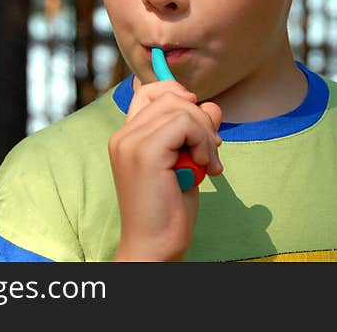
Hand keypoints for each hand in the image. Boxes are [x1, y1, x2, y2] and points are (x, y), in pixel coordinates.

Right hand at [109, 79, 222, 260]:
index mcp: (127, 137)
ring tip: (210, 163)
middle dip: (201, 118)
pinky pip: (184, 123)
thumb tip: (211, 105)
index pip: (150, 91)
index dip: (179, 95)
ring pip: (181, 107)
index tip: (199, 124)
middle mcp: (124, 135)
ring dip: (205, 133)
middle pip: (171, 96)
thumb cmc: (169, 209)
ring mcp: (131, 142)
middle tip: (212, 151)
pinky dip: (203, 141)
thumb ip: (194, 131)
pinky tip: (206, 167)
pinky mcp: (145, 152)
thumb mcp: (186, 161)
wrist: (154, 246)